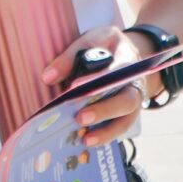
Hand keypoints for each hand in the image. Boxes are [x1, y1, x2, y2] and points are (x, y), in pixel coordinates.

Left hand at [42, 26, 145, 148]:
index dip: (98, 79)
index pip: (116, 70)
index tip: (76, 86)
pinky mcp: (127, 114)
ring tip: (86, 140)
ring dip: (106, 131)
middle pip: (125, 100)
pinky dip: (105, 137)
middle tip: (80, 118)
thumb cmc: (106, 46)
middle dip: (104, 110)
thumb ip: (71, 57)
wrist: (127, 54)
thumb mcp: (91, 40)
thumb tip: (48, 77)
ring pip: (126, 120)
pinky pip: (120, 128)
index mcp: (127, 59)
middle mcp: (134, 84)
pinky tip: (87, 142)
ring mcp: (133, 102)